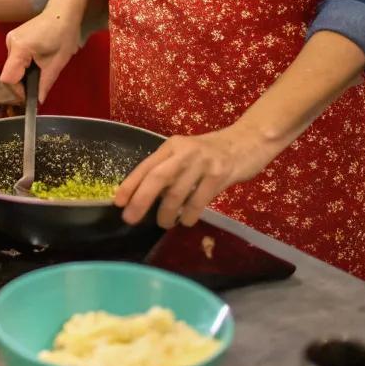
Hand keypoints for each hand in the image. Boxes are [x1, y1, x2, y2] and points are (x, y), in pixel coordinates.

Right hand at [0, 8, 80, 102]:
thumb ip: (45, 84)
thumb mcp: (57, 63)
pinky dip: (23, 66)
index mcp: (20, 48)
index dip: (18, 91)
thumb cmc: (63, 35)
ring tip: (40, 73)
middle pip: (9, 73)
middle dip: (22, 83)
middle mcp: (10, 43)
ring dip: (23, 74)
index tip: (30, 96)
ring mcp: (10, 39)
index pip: (8, 78)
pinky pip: (14, 59)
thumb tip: (39, 101)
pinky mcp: (13, 38)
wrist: (62, 12)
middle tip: (38, 88)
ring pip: (11, 67)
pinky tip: (36, 63)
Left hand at [115, 125, 270, 228]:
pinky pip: (199, 201)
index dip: (130, 184)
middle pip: (157, 177)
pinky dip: (189, 215)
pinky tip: (185, 221)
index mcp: (172, 146)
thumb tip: (147, 196)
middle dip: (141, 200)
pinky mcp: (219, 175)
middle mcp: (184, 152)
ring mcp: (203, 163)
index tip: (117, 202)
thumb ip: (170, 171)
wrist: (247, 142)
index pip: (146, 166)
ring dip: (166, 213)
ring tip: (163, 223)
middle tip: (130, 219)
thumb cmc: (212, 153)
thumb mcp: (187, 155)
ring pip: (177, 193)